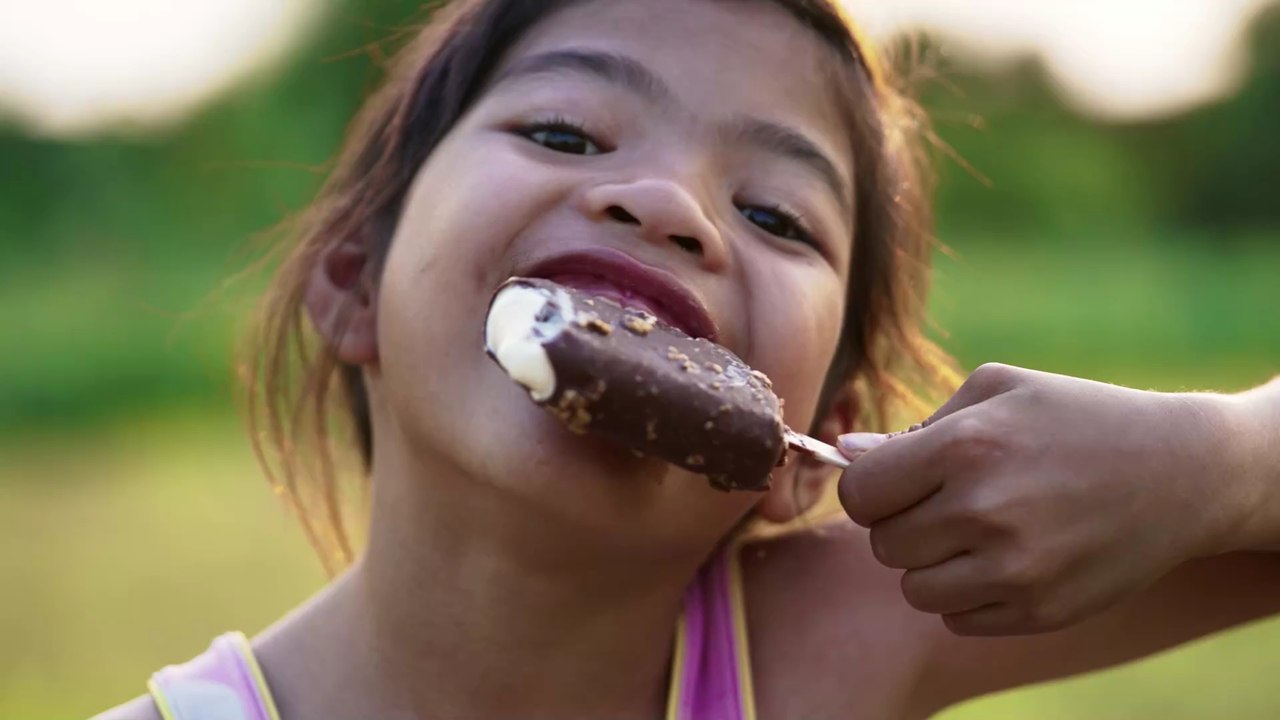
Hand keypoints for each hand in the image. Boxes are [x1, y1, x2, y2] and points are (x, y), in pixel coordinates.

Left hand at [837, 363, 1247, 635]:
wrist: (1182, 472)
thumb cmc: (1077, 418)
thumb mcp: (999, 390)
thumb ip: (915, 426)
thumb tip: (845, 454)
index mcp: (967, 447)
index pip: (860, 495)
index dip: (869, 489)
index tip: (896, 481)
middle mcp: (987, 511)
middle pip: (883, 544)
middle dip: (903, 522)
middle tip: (947, 501)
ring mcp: (1016, 570)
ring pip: (914, 588)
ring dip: (931, 563)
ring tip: (976, 530)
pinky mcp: (1040, 611)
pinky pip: (957, 618)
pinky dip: (967, 594)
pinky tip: (1004, 558)